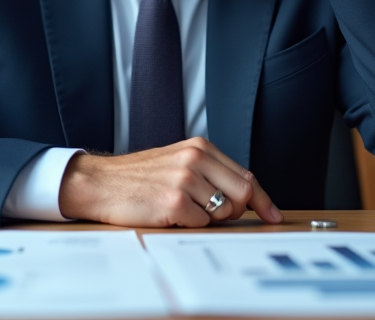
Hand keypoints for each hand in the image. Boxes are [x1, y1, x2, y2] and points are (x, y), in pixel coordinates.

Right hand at [57, 137, 282, 226]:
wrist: (100, 182)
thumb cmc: (138, 176)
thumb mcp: (178, 161)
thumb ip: (210, 172)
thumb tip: (246, 197)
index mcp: (200, 147)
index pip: (246, 176)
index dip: (263, 200)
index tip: (274, 215)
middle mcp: (196, 159)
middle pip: (243, 195)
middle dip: (235, 212)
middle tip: (210, 212)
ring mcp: (185, 180)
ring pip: (222, 213)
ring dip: (205, 218)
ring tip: (180, 207)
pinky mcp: (173, 203)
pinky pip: (200, 224)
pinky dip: (187, 225)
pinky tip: (168, 214)